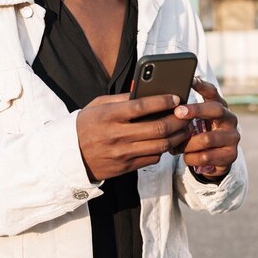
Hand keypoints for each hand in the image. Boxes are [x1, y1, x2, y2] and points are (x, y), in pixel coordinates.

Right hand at [76, 93, 191, 180]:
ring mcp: (122, 153)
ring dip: (177, 136)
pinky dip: (165, 149)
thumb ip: (122, 99)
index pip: (141, 107)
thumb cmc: (86, 125)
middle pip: (157, 128)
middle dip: (178, 120)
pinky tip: (169, 141)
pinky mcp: (126, 167)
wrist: (70, 155)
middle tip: (186, 114)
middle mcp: (116, 135)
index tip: (176, 98)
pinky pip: (153, 158)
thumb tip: (147, 91)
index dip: (162, 101)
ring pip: (160, 145)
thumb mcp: (98, 105)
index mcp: (108, 115)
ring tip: (184, 128)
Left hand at [174, 77, 239, 179]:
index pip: (212, 91)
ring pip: (206, 138)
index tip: (190, 79)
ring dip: (187, 143)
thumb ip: (182, 114)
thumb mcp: (193, 122)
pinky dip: (191, 158)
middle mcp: (229, 118)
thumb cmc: (198, 135)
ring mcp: (232, 137)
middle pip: (214, 109)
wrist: (215, 160)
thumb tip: (159, 107)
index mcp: (219, 106)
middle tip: (178, 112)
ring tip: (176, 146)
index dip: (202, 85)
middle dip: (195, 110)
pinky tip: (186, 156)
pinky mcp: (231, 155)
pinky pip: (206, 157)